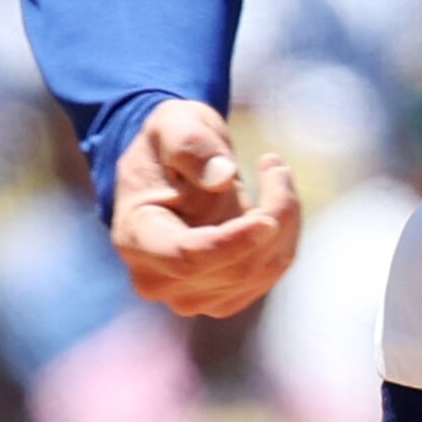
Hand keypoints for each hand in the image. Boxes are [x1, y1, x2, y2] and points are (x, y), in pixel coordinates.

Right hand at [110, 99, 300, 318]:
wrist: (169, 168)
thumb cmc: (167, 145)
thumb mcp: (172, 124)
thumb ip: (190, 146)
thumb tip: (221, 176)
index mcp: (136, 238)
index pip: (186, 258)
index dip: (232, 244)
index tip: (268, 219)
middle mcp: (159, 279)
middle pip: (234, 268)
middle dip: (273, 219)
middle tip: (276, 167)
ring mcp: (191, 295)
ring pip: (260, 272)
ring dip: (284, 224)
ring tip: (275, 174)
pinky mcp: (223, 296)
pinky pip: (269, 273)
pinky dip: (285, 237)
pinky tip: (276, 201)